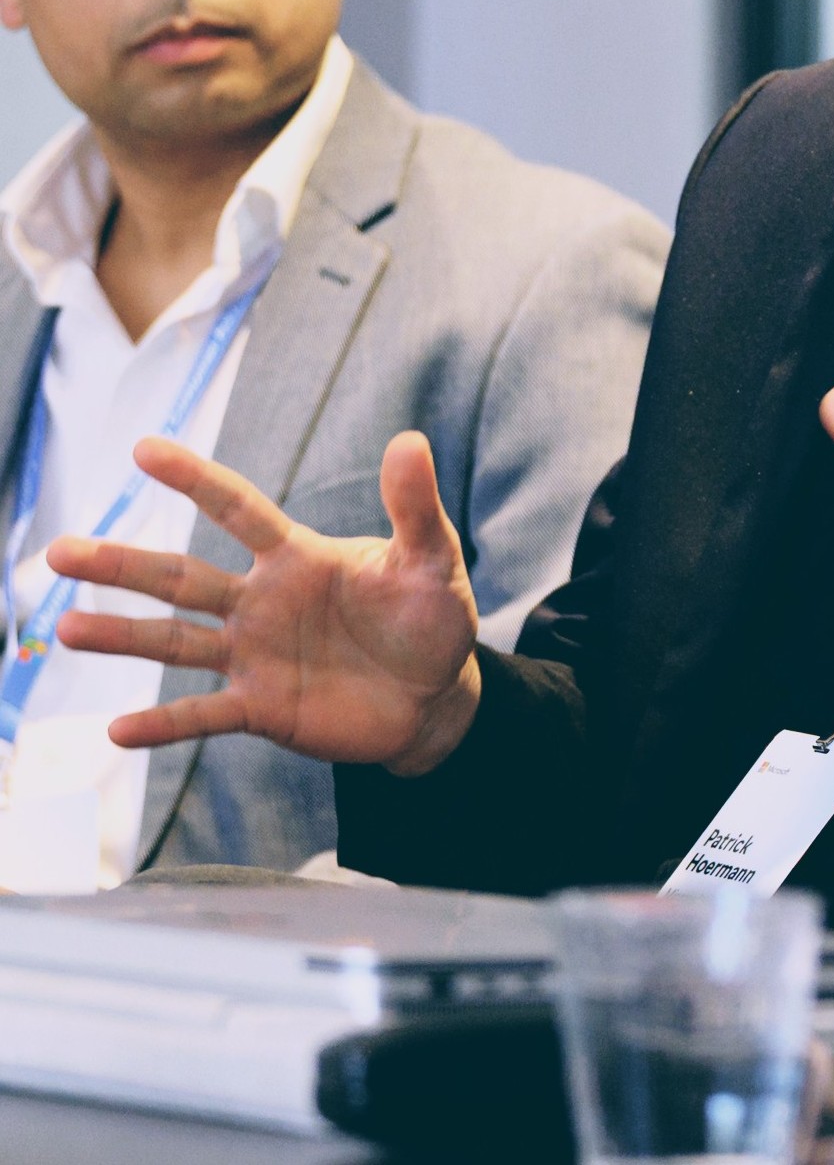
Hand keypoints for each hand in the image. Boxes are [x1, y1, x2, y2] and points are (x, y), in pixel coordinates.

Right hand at [49, 431, 482, 776]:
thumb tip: (411, 440)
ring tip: (65, 630)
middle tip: (58, 553)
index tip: (144, 448)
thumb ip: (414, 506)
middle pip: (181, 579)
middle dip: (122, 565)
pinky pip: (203, 714)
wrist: (437, 695)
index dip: (195, 479)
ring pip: (176, 643)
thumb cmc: (432, 616)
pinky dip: (163, 724)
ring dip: (122, 637)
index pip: (238, 509)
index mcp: (298, 557)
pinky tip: (116, 730)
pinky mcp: (262, 708)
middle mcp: (262, 602)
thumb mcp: (432, 558)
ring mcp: (256, 656)